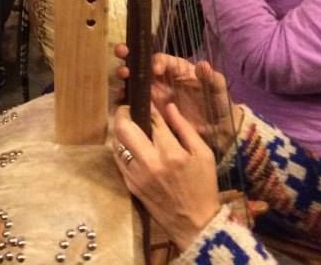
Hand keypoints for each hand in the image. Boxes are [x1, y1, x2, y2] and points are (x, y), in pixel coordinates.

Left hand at [112, 104, 220, 251]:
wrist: (195, 223)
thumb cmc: (203, 186)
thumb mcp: (203, 155)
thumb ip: (185, 128)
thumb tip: (168, 106)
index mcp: (172, 153)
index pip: (152, 119)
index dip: (146, 105)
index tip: (143, 97)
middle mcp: (151, 162)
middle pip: (124, 128)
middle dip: (122, 112)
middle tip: (127, 108)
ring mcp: (137, 174)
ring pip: (116, 142)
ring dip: (119, 130)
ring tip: (126, 124)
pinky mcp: (130, 184)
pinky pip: (118, 159)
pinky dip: (120, 147)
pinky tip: (128, 144)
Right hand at [114, 44, 242, 153]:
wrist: (216, 131)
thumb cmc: (218, 105)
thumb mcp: (218, 91)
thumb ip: (211, 78)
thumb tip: (203, 65)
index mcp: (177, 69)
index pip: (161, 59)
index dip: (155, 61)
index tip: (155, 69)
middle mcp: (161, 78)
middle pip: (141, 64)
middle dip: (129, 56)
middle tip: (121, 53)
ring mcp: (153, 93)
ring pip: (134, 80)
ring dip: (124, 75)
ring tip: (121, 76)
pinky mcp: (149, 110)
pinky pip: (133, 101)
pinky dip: (124, 98)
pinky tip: (120, 97)